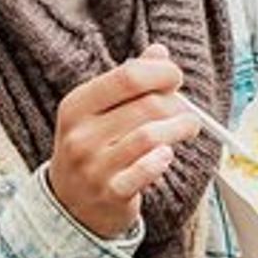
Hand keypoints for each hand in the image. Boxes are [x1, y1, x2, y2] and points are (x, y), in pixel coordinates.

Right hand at [48, 46, 199, 238]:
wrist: (70, 205)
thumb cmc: (91, 150)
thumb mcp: (97, 112)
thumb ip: (127, 82)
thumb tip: (159, 52)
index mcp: (76, 106)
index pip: (128, 76)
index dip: (161, 72)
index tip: (175, 78)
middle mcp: (81, 135)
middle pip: (146, 105)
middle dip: (176, 104)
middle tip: (185, 110)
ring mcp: (94, 166)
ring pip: (151, 135)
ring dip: (179, 128)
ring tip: (187, 128)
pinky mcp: (111, 192)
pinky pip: (148, 169)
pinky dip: (163, 159)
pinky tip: (166, 155)